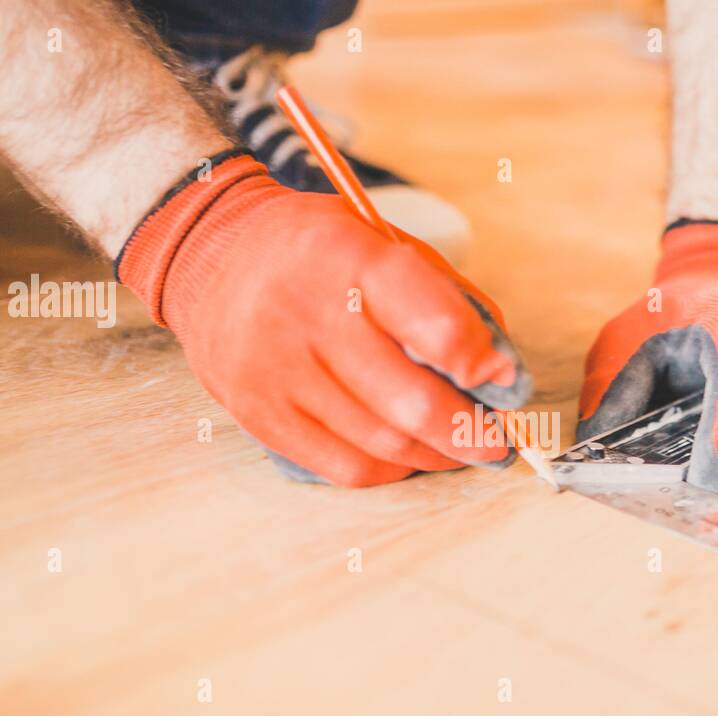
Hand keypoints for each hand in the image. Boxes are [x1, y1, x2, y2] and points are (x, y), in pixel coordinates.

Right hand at [119, 153, 529, 486]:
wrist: (213, 255)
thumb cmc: (320, 255)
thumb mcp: (385, 244)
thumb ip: (447, 301)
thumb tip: (500, 376)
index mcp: (349, 257)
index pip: (434, 324)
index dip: (481, 363)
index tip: (504, 380)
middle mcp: (306, 313)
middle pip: (411, 402)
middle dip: (469, 432)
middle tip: (496, 442)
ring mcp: (275, 369)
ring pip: (382, 443)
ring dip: (435, 455)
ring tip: (459, 448)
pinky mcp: (257, 412)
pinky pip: (343, 466)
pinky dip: (389, 468)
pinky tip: (406, 454)